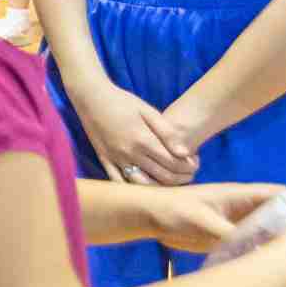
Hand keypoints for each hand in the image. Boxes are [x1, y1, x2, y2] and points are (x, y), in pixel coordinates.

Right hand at [72, 78, 200, 185]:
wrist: (90, 97)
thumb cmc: (122, 101)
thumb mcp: (148, 111)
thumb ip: (167, 132)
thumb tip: (185, 153)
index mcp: (143, 140)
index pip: (173, 163)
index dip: (189, 166)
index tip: (195, 163)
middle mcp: (129, 153)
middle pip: (162, 176)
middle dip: (181, 178)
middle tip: (188, 174)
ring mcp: (115, 159)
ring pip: (143, 184)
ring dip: (161, 187)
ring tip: (171, 181)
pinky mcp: (105, 160)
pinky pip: (120, 182)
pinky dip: (135, 188)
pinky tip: (146, 186)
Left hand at [144, 183, 281, 252]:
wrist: (150, 217)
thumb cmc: (175, 210)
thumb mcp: (204, 221)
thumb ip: (231, 234)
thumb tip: (259, 247)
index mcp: (240, 195)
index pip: (278, 195)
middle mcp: (243, 208)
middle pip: (277, 214)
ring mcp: (236, 222)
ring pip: (266, 230)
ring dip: (278, 241)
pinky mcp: (227, 237)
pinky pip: (251, 244)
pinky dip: (261, 252)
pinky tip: (270, 266)